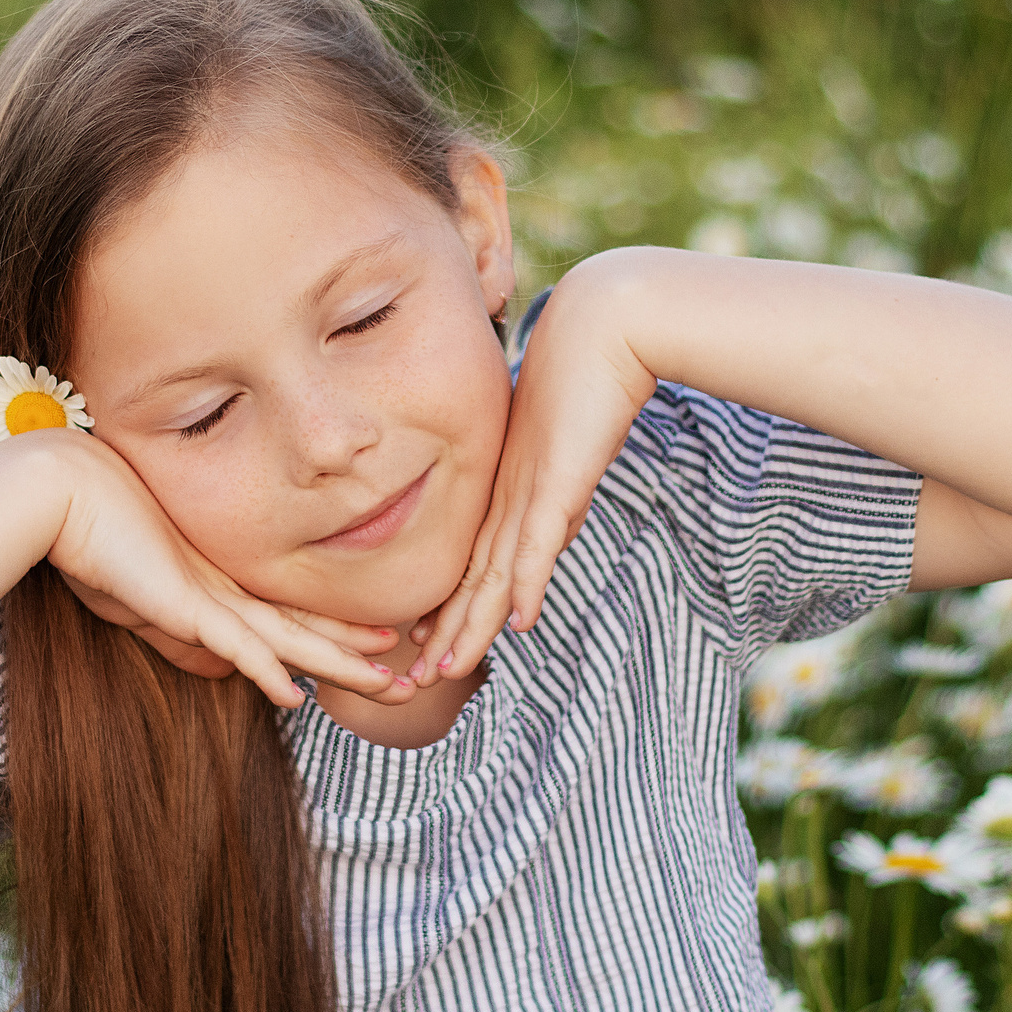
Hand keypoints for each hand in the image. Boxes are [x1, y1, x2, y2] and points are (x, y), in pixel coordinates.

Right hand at [30, 428, 414, 709]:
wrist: (56, 493)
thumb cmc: (89, 537)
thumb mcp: (140, 596)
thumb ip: (178, 630)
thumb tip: (218, 668)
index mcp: (219, 586)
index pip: (290, 619)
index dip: (335, 637)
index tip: (380, 649)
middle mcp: (225, 590)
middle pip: (304, 629)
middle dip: (357, 655)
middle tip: (409, 673)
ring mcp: (207, 595)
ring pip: (288, 640)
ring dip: (337, 666)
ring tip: (387, 685)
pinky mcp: (181, 602)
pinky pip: (234, 643)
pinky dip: (266, 671)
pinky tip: (295, 693)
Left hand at [406, 259, 658, 684]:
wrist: (603, 328)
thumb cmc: (584, 379)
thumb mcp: (563, 451)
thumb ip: (556, 491)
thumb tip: (553, 525)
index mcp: (504, 492)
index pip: (470, 565)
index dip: (447, 611)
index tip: (423, 647)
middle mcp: (505, 497)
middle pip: (468, 581)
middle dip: (441, 635)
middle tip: (408, 683)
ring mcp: (527, 491)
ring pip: (490, 575)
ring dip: (467, 628)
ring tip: (438, 672)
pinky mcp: (555, 481)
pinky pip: (535, 543)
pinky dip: (521, 585)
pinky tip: (511, 622)